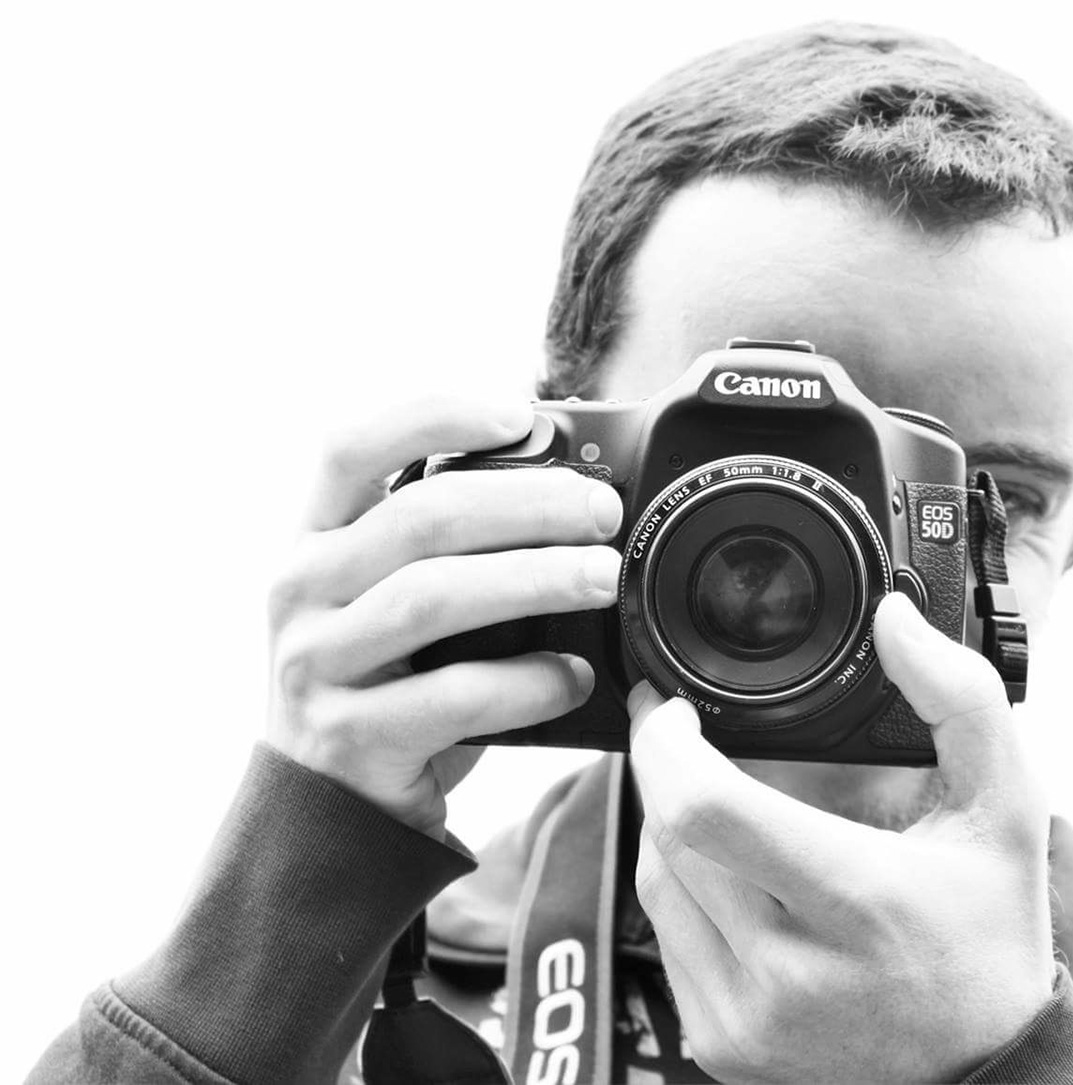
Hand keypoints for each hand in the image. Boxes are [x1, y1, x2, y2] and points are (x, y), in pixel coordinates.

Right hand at [266, 397, 624, 836]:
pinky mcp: (352, 736)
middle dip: (527, 504)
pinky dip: (527, 682)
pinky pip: (452, 697)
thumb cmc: (389, 679)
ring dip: (534, 579)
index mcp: (315, 538)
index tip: (520, 415)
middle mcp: (302, 591)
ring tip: (604, 577)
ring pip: (432, 598)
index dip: (434, 416)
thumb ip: (450, 544)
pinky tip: (575, 677)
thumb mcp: (394, 596)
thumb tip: (574, 487)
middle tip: (603, 511)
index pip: (350, 448)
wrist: (326, 808)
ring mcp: (318, 665)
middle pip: (419, 518)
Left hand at [627, 592, 1053, 1082]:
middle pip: (670, 835)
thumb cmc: (991, 929)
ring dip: (671, 827)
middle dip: (671, 771)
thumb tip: (894, 617)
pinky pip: (664, 940)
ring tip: (722, 801)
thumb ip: (958, 697)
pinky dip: (684, 891)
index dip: (666, 743)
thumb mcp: (1005, 806)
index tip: (675, 706)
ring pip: (655, 883)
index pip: (704, 810)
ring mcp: (746, 1017)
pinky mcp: (719, 1045)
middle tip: (697, 738)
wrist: (982, 1072)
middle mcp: (788, 970)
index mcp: (855, 900)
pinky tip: (734, 874)